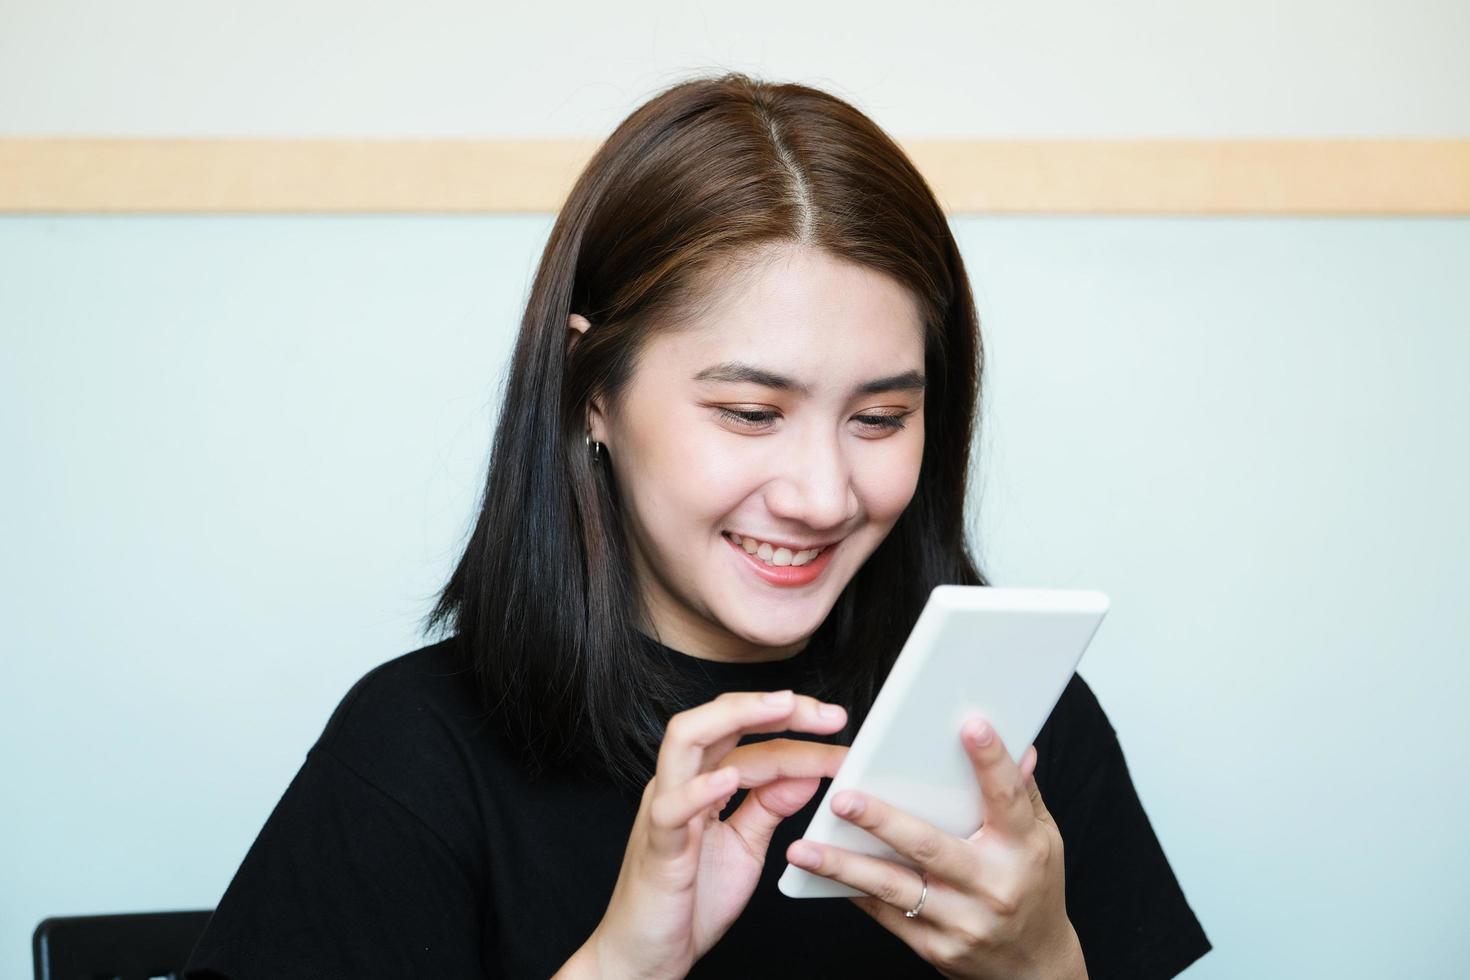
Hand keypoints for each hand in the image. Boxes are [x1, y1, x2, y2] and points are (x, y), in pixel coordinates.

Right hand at [586, 690, 848, 979]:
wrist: (647, 955)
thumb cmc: (690, 900)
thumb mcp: (745, 846)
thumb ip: (770, 807)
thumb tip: (806, 774)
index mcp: (700, 781)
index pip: (749, 739)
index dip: (798, 731)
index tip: (840, 730)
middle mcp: (679, 783)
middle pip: (718, 720)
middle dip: (773, 707)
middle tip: (829, 713)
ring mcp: (663, 810)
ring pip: (686, 740)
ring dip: (736, 718)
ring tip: (783, 710)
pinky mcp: (657, 847)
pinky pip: (670, 810)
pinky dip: (700, 790)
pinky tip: (729, 780)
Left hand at [784, 717, 1086, 979]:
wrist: (1036, 967)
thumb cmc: (1035, 887)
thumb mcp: (1044, 839)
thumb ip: (1024, 793)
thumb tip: (1022, 745)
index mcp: (1023, 848)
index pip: (1008, 798)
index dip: (991, 761)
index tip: (971, 725)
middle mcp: (993, 885)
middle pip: (930, 846)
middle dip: (881, 821)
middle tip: (842, 798)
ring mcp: (963, 920)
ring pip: (895, 886)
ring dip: (844, 866)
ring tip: (803, 849)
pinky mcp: (937, 947)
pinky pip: (887, 915)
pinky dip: (854, 891)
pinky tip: (822, 873)